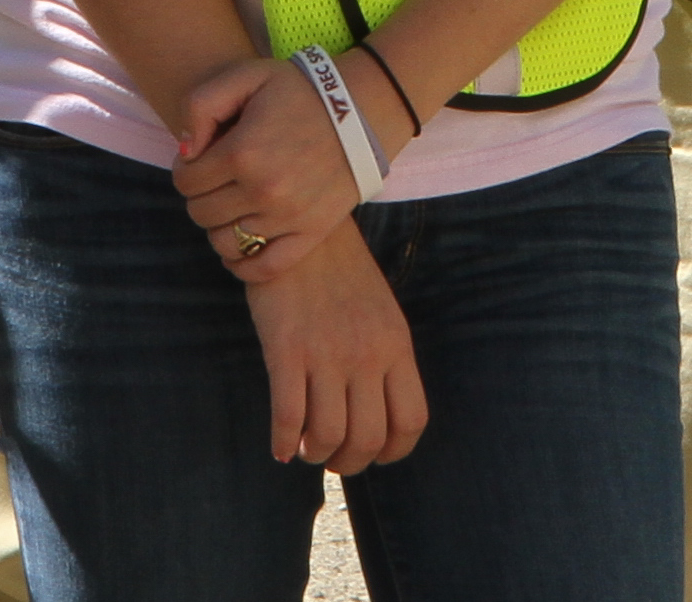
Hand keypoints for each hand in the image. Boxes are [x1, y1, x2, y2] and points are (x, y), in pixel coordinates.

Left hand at [170, 52, 412, 272]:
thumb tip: (185, 152)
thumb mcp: (247, 75)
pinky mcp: (310, 234)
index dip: (186, 169)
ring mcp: (287, 218)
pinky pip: (262, 268)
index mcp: (242, 153)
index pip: (186, 181)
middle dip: (201, 195)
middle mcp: (262, 191)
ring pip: (225, 242)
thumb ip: (201, 105)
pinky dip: (243, 265)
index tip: (201, 159)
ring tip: (232, 205)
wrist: (361, 110)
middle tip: (218, 180)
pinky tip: (241, 245)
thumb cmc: (299, 90)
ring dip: (220, 226)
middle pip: (201, 213)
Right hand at [242, 222, 428, 469]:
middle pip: (369, 438)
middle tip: (332, 456)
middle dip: (350, 461)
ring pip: (329, 435)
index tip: (374, 454)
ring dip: (316, 454)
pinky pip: (288, 416)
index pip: (411, 421)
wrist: (299, 228)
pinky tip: (280, 446)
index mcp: (396, 345)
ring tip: (306, 448)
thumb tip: (376, 413)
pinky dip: (283, 443)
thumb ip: (384, 358)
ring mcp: (327, 353)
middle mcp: (367, 354)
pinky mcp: (287, 349)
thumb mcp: (381, 312)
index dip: (393, 451)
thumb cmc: (339, 272)